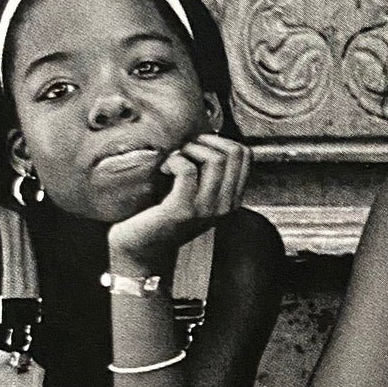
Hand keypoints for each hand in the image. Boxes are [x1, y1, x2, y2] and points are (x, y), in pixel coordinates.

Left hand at [107, 134, 252, 273]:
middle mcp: (225, 206)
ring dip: (190, 149)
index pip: (246, 155)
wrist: (141, 249)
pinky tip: (163, 168)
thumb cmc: (162, 217)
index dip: (221, 140)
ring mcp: (206, 209)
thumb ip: (208, 174)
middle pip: (234, 153)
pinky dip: (174, 160)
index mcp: (231, 199)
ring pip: (215, 159)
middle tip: (185, 149)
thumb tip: (208, 137)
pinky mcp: (182, 209)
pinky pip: (187, 169)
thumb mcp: (196, 195)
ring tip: (174, 159)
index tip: (199, 145)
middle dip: (207, 141)